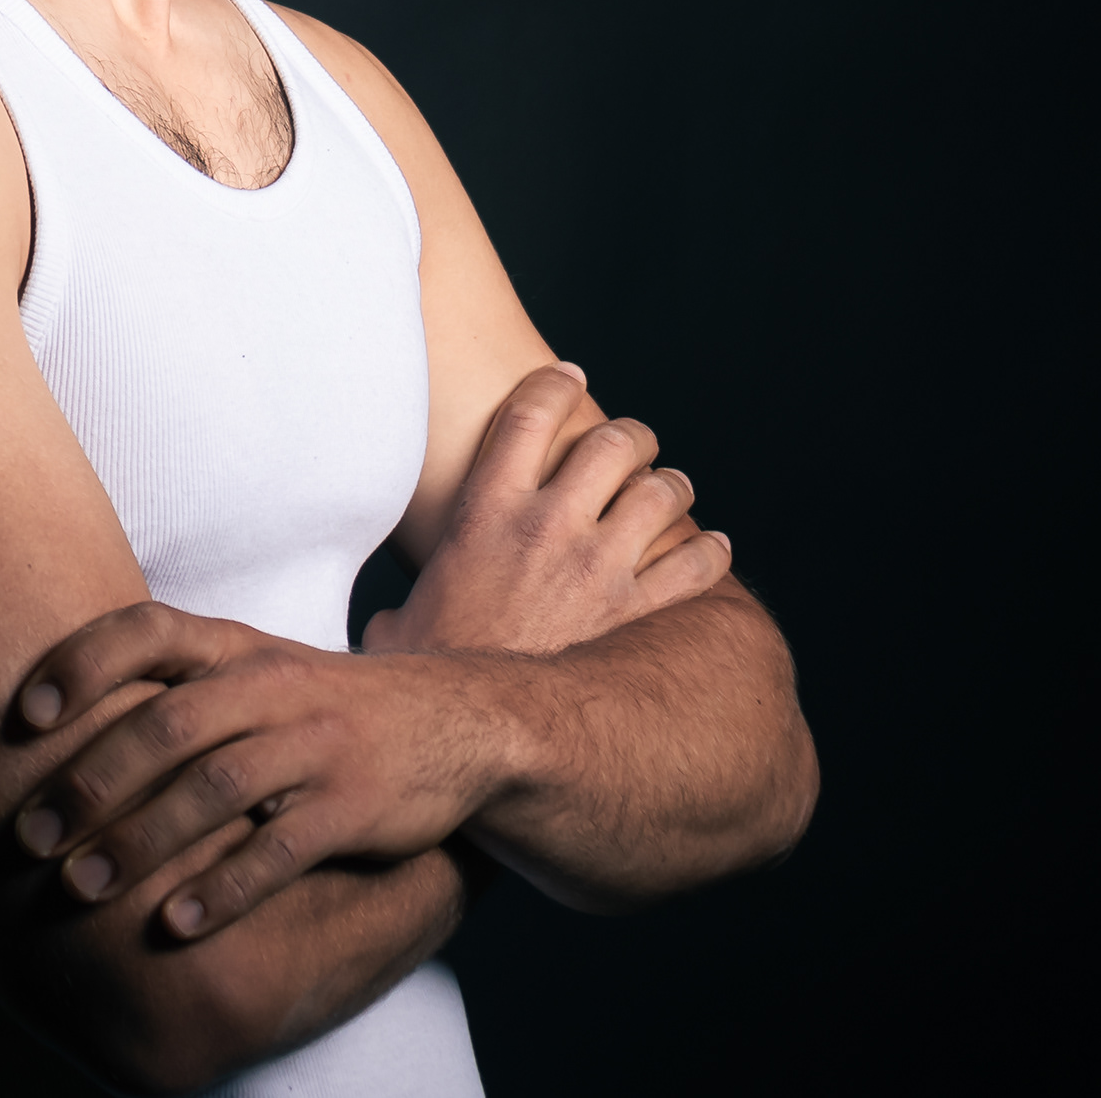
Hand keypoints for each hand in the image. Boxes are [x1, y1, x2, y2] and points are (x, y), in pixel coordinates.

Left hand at [5, 607, 491, 943]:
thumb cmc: (321, 703)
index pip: (147, 631)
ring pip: (215, 790)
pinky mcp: (356, 804)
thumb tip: (49, 714)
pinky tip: (176, 925)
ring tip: (81, 888)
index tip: (24, 717)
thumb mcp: (255, 667)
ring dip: (140, 843)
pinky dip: (224, 889)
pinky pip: (280, 850)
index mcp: (235, 647)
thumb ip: (172, 682)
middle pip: (167, 725)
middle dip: (90, 783)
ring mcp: (317, 744)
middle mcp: (271, 686)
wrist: (459, 723)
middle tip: (29, 836)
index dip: (81, 665)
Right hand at [365, 362, 731, 656]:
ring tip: (673, 488)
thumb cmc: (429, 669)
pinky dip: (711, 554)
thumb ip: (404, 603)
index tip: (570, 377)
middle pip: (611, 442)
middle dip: (632, 435)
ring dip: (673, 485)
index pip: (529, 415)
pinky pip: (694, 567)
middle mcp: (545, 526)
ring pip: (661, 494)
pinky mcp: (632, 612)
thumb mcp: (399, 617)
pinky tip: (713, 550)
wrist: (468, 723)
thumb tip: (388, 630)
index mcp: (484, 511)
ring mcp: (595, 567)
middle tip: (635, 443)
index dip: (555, 384)